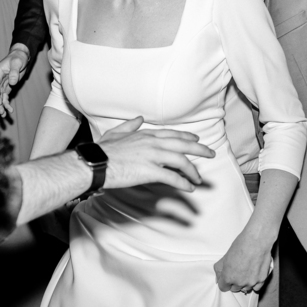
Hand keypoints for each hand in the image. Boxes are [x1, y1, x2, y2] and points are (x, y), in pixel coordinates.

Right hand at [0, 44, 30, 118]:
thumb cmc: (18, 58)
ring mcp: (2, 84)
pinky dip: (6, 103)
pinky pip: (5, 96)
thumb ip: (14, 72)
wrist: (21, 56)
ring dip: (1, 106)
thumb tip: (12, 82)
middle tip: (1, 112)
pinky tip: (9, 110)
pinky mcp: (7, 86)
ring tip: (4, 115)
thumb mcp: (17, 63)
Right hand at [98, 116, 214, 192]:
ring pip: (181, 161)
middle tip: (211, 154)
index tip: (197, 140)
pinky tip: (189, 188)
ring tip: (199, 179)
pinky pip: (172, 178)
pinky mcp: (150, 171)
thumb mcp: (115, 133)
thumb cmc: (103, 150)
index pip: (172, 134)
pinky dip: (183, 183)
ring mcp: (152, 156)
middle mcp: (152, 143)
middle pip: (183, 145)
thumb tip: (138, 119)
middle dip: (200, 149)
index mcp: (145, 135)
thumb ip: (129, 126)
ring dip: (193, 171)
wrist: (95, 162)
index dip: (186, 137)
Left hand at [214, 228, 273, 292]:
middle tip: (237, 272)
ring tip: (246, 272)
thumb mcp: (225, 257)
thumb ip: (219, 269)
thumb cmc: (241, 245)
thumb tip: (218, 277)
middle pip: (234, 289)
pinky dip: (255, 284)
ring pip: (246, 289)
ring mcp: (251, 282)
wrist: (257, 240)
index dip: (224, 282)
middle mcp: (239, 282)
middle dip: (234, 282)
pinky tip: (253, 275)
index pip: (223, 287)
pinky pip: (256, 288)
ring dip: (245, 283)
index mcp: (228, 277)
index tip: (227, 278)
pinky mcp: (262, 280)